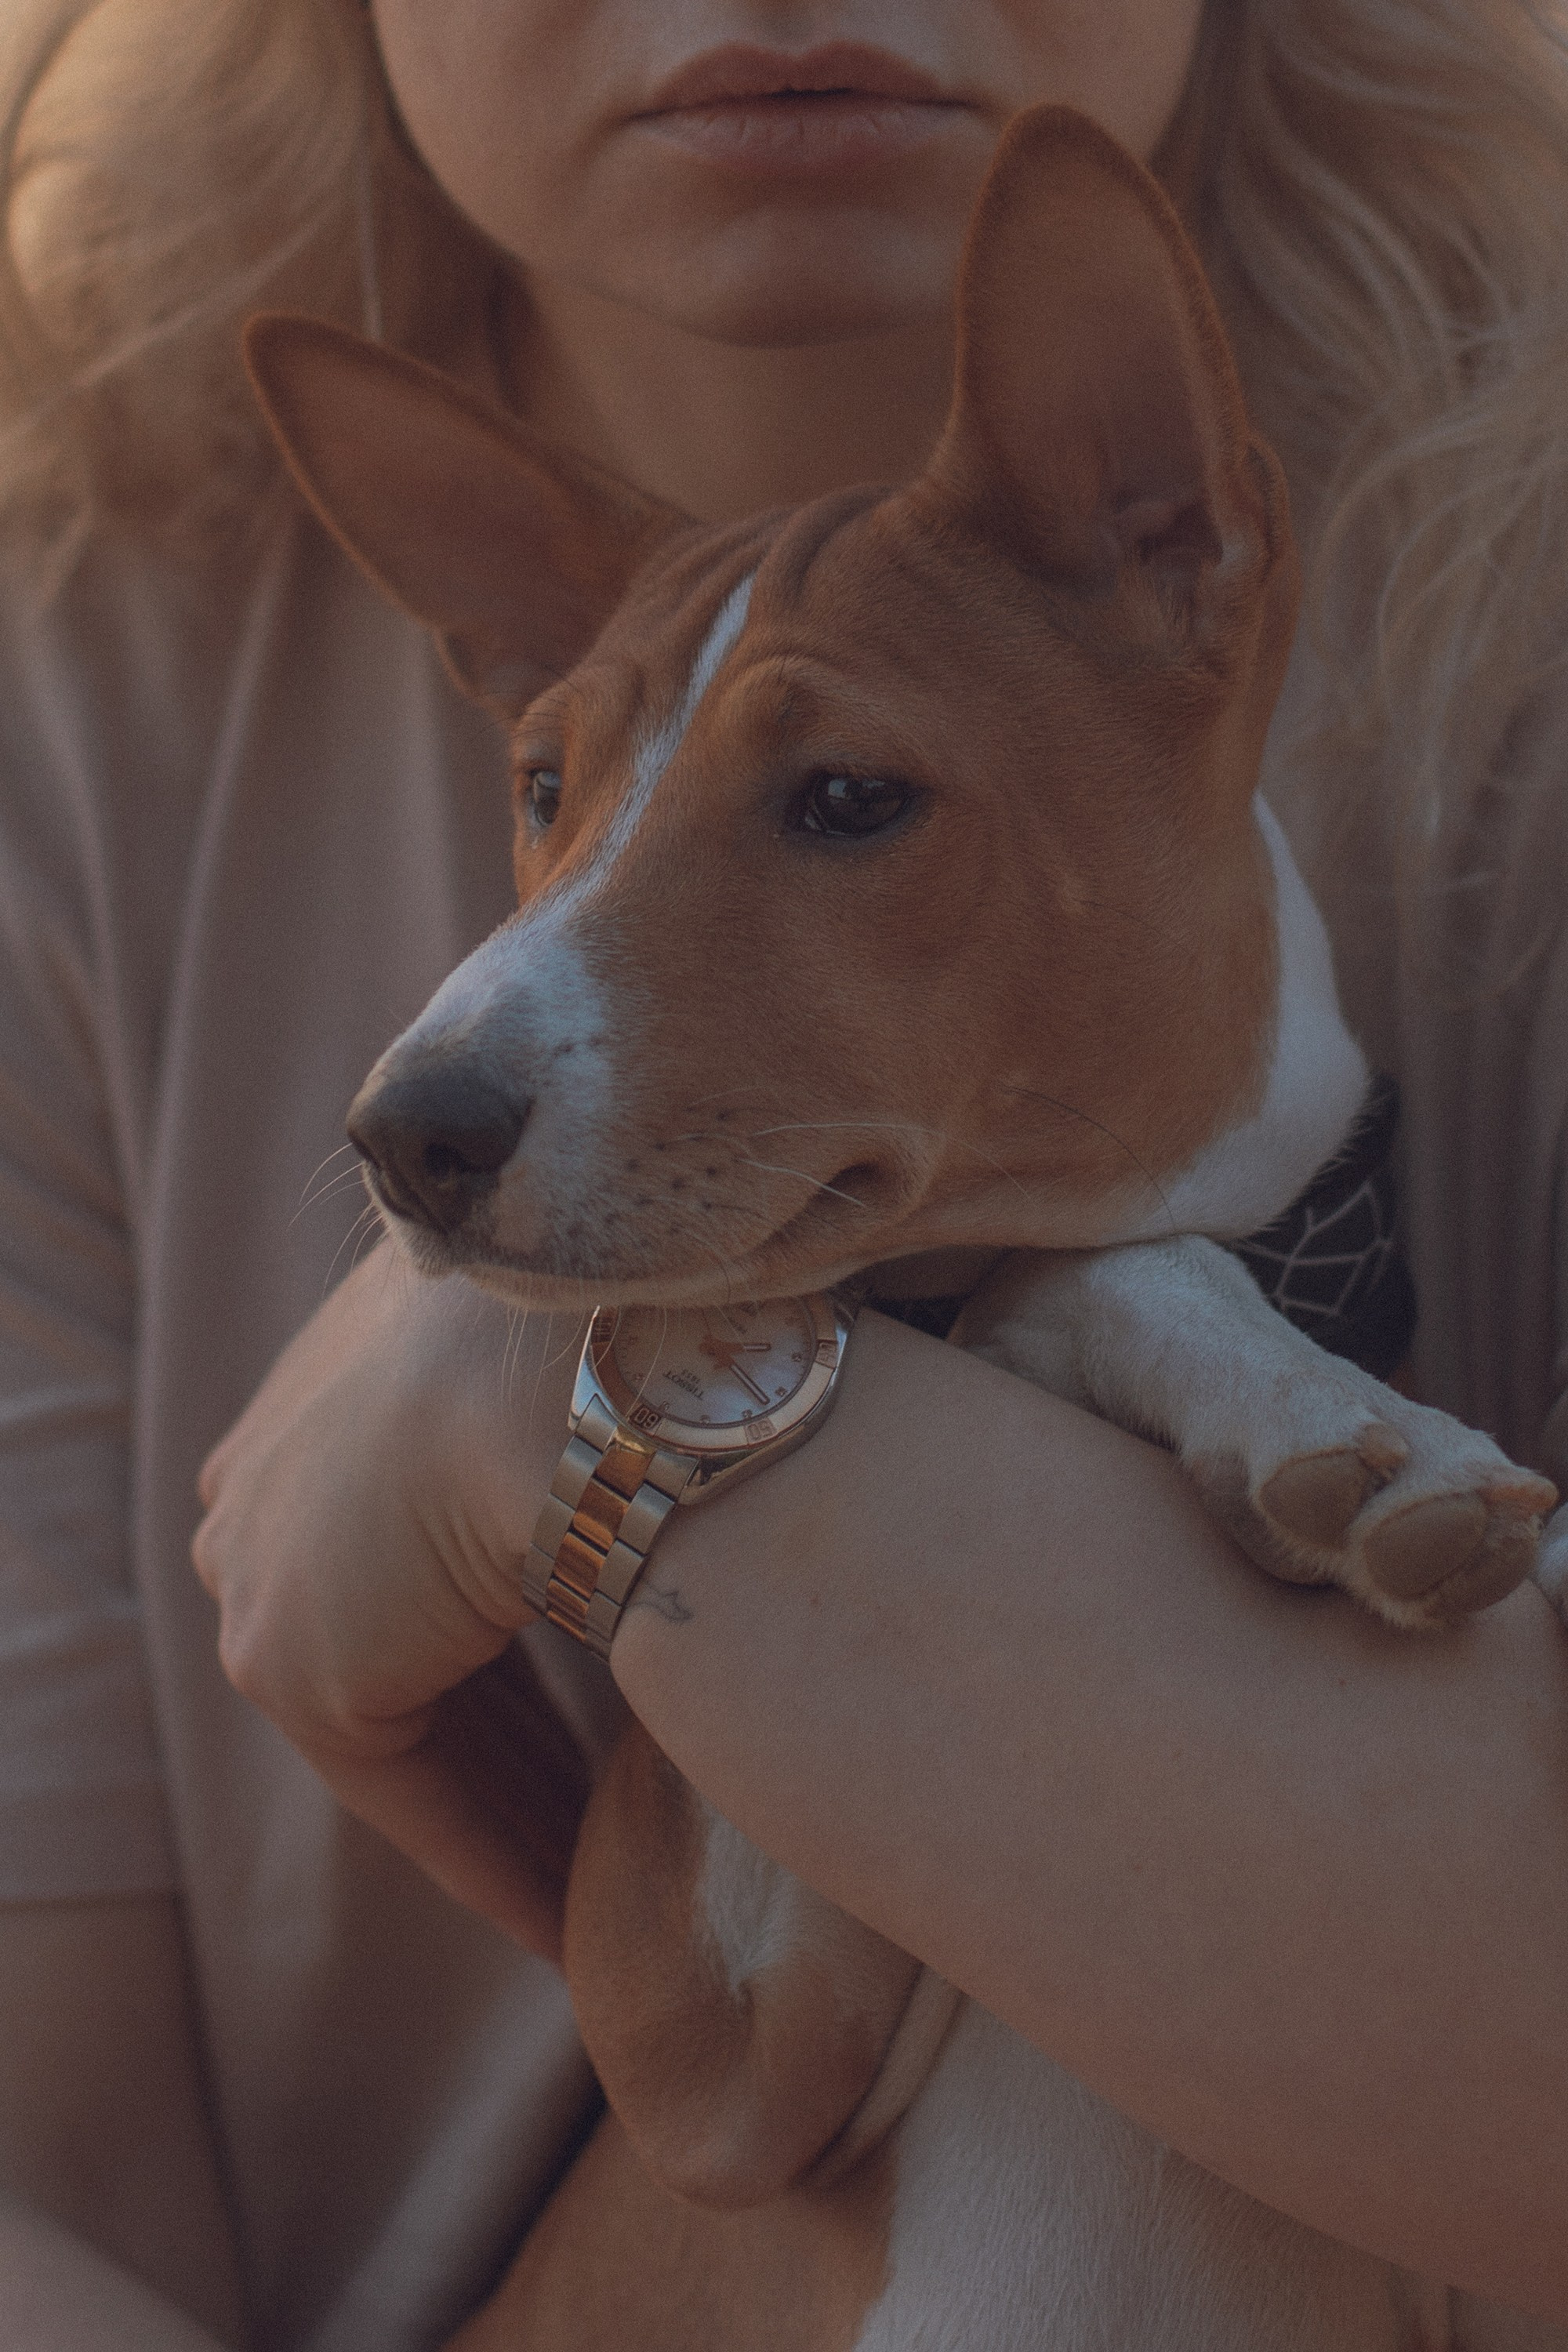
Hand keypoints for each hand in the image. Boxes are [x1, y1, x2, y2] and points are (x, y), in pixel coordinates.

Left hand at [193, 1244, 589, 1958]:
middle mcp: (266, 1481)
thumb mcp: (576, 1370)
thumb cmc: (620, 1344)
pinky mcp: (290, 1667)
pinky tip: (559, 1923)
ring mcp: (263, 1572)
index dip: (500, 1633)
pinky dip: (490, 1858)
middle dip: (507, 1735)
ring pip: (406, 1722)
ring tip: (597, 1888)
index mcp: (328, 1388)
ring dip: (509, 1813)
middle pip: (400, 1641)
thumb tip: (661, 1469)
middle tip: (599, 1813)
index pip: (410, 1545)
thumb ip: (556, 1430)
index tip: (582, 1700)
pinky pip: (405, 1791)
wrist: (579, 1367)